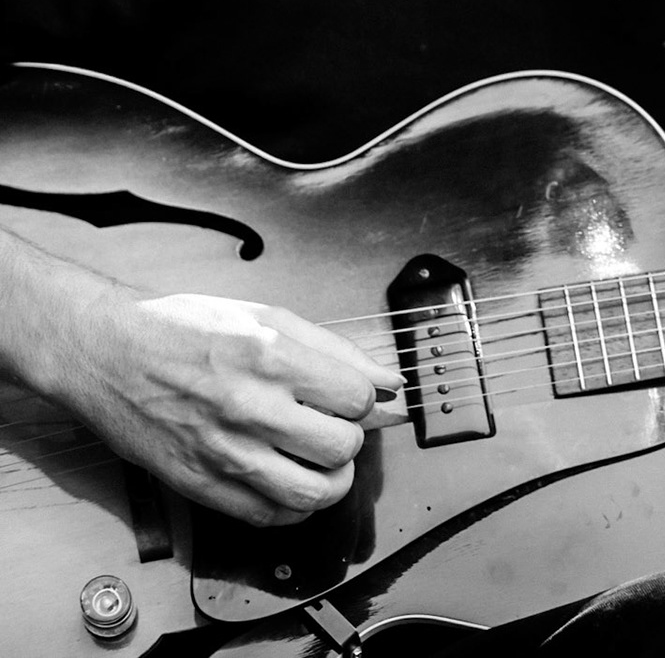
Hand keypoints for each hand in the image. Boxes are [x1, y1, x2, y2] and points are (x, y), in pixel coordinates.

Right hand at [52, 289, 405, 526]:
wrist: (104, 351)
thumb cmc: (183, 328)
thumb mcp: (266, 317)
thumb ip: (335, 350)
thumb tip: (390, 381)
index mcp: (270, 358)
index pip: (357, 399)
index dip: (360, 398)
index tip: (343, 395)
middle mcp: (249, 408)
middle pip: (343, 448)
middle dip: (348, 437)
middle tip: (328, 425)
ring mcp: (223, 452)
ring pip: (314, 493)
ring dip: (330, 480)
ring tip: (317, 459)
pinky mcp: (198, 484)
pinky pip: (269, 517)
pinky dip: (292, 506)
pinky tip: (287, 480)